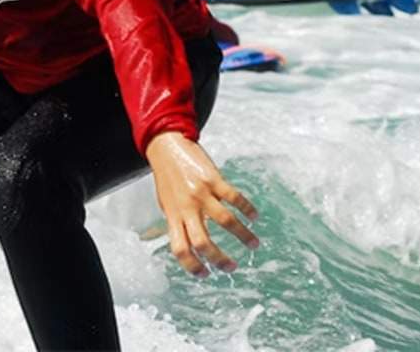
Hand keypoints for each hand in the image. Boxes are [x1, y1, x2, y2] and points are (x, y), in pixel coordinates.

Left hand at [145, 131, 258, 276]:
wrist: (166, 145)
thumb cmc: (167, 177)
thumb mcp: (165, 203)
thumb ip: (176, 223)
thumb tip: (186, 246)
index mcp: (173, 215)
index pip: (179, 248)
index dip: (191, 266)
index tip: (205, 274)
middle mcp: (186, 207)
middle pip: (203, 242)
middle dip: (220, 259)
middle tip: (232, 267)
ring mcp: (201, 193)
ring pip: (225, 221)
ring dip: (243, 235)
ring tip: (254, 244)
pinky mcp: (213, 178)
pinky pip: (234, 197)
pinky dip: (247, 209)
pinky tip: (254, 216)